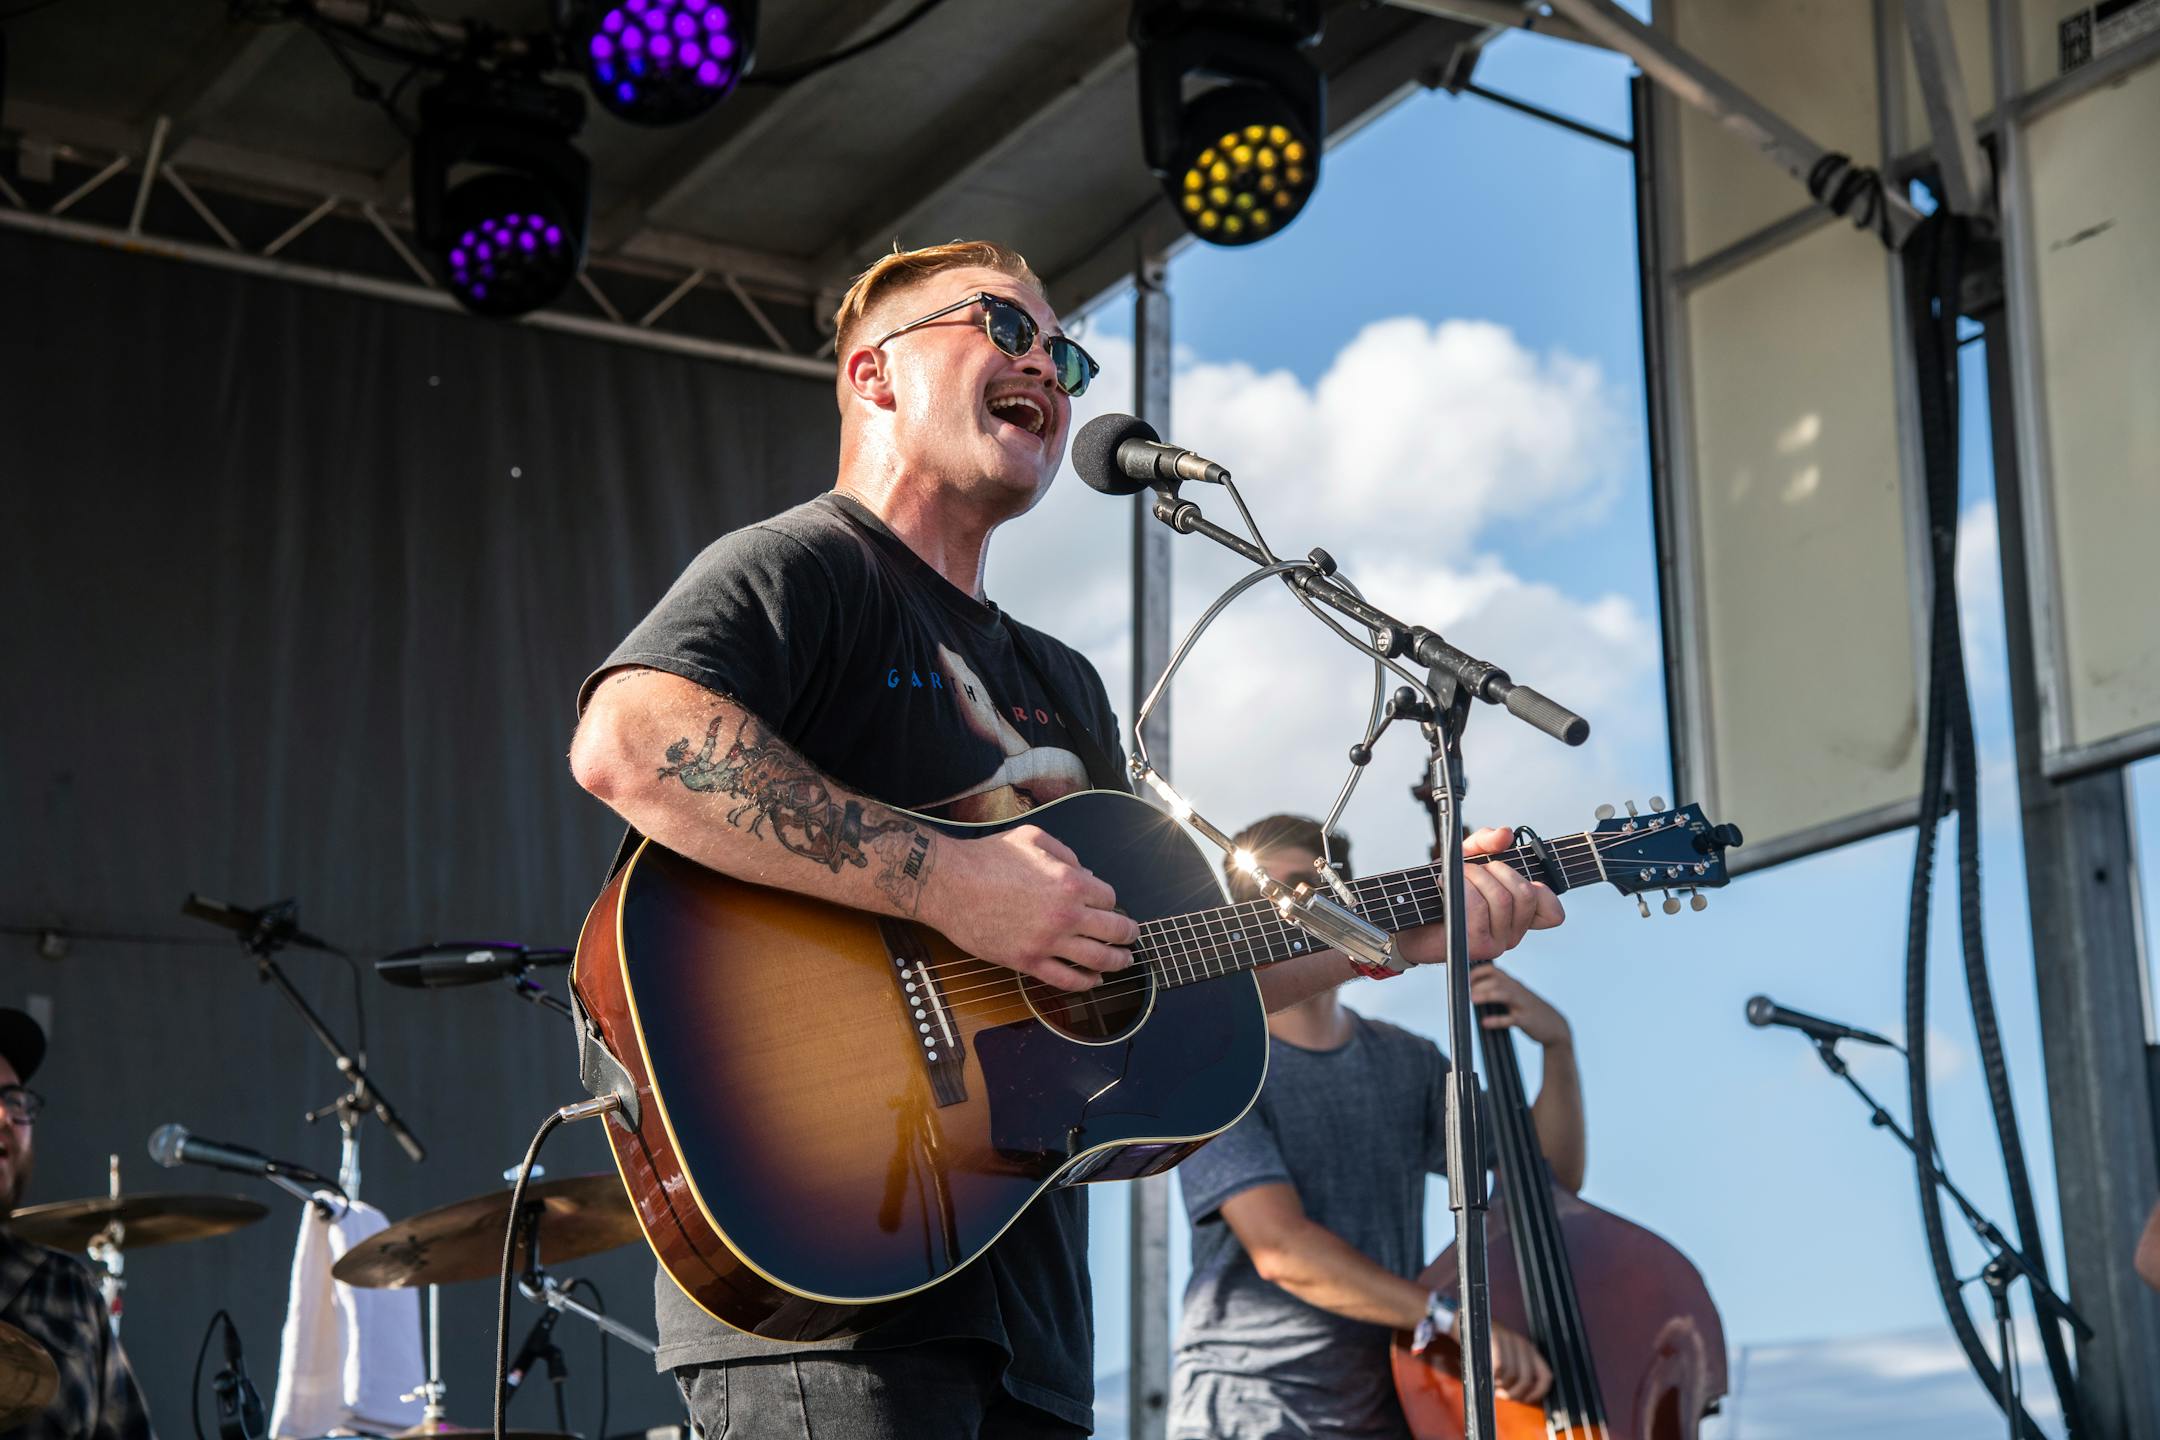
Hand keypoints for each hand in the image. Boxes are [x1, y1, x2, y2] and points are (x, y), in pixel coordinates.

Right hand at [924, 824, 1137, 991]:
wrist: (950, 884)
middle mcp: (1065, 914)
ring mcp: (1048, 942)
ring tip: (1124, 961)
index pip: (1109, 898)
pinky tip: (1094, 981)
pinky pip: (1066, 980)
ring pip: (1098, 960)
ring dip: (1117, 961)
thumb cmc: (987, 858)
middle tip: (1132, 935)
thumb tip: (1086, 873)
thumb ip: (1066, 853)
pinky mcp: (1028, 962)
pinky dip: (1086, 983)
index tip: (1108, 906)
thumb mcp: (1032, 838)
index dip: (1111, 902)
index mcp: (1070, 881)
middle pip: (1114, 930)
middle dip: (1128, 933)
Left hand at [1397, 827, 1564, 966]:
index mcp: (1517, 915)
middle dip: (1496, 870)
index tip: (1521, 876)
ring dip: (1473, 877)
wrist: (1407, 915)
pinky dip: (1460, 889)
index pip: (1553, 913)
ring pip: (1501, 898)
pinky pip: (1478, 908)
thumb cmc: (1440, 889)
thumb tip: (1505, 834)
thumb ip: (1485, 842)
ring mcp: (1498, 943)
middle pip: (1526, 894)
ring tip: (1454, 877)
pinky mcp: (1478, 947)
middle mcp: (1513, 932)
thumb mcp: (1465, 857)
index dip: (1545, 891)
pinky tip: (1444, 887)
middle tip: (1471, 869)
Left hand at [1469, 963, 1571, 1049]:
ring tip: (1472, 1000)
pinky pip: (1511, 1019)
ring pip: (1504, 995)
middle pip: (1497, 981)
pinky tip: (1485, 1023)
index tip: (1463, 980)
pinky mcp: (1526, 1020)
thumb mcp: (1515, 996)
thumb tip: (1471, 991)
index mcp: (1513, 983)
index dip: (1477, 973)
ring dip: (1487, 995)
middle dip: (1479, 985)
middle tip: (1465, 992)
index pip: (1493, 970)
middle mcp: (1517, 990)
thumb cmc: (1528, 1009)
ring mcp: (1522, 1005)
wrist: (1555, 1026)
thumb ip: (1498, 990)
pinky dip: (1497, 1020)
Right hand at [1489, 1320, 1552, 1403]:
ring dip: (1500, 1385)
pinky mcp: (1495, 1338)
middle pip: (1526, 1380)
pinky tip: (1486, 1374)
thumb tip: (1524, 1396)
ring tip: (1492, 1382)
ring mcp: (1509, 1340)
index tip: (1525, 1399)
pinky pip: (1498, 1366)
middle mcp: (1523, 1344)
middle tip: (1501, 1393)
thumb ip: (1518, 1372)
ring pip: (1511, 1375)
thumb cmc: (1488, 1345)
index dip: (1538, 1393)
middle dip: (1513, 1393)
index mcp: (1530, 1350)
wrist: (1469, 1320)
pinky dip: (1492, 1376)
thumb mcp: (1508, 1356)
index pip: (1546, 1377)